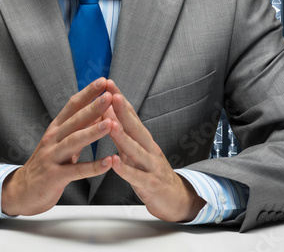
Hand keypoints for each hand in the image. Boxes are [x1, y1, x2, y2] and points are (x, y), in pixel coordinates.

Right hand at [1, 77, 113, 215]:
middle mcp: (52, 139)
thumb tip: (98, 111)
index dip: (87, 93)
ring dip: (94, 132)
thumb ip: (78, 128)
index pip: (72, 106)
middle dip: (92, 107)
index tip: (103, 81)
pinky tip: (109, 162)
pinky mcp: (54, 177)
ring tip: (112, 124)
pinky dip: (94, 166)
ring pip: (74, 142)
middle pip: (74, 120)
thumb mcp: (60, 142)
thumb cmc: (46, 164)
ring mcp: (52, 157)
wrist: (22, 190)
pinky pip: (76, 171)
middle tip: (109, 96)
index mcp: (55, 129)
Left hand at [103, 80, 206, 222]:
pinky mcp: (151, 184)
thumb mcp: (137, 149)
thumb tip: (108, 109)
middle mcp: (149, 149)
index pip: (132, 115)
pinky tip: (113, 162)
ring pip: (136, 150)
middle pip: (136, 128)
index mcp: (144, 139)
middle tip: (112, 95)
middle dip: (124, 111)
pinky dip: (124, 169)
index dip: (120, 99)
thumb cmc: (151, 171)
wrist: (175, 198)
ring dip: (123, 136)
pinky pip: (136, 176)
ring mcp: (151, 166)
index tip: (108, 84)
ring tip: (110, 124)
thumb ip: (123, 132)